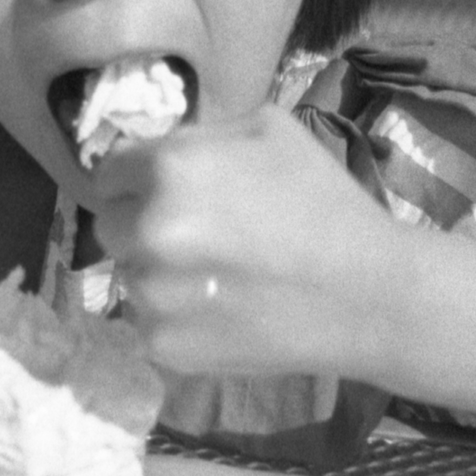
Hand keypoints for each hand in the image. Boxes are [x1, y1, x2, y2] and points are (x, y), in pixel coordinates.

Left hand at [89, 106, 391, 379]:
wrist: (368, 295)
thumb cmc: (325, 203)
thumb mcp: (270, 130)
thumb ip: (202, 135)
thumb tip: (160, 150)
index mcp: (169, 168)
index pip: (107, 171)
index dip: (134, 180)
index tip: (161, 192)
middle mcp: (148, 229)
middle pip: (108, 225)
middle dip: (140, 225)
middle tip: (194, 235)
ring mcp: (151, 293)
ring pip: (128, 275)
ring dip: (157, 273)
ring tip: (216, 276)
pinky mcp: (163, 345)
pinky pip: (146, 322)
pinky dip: (174, 317)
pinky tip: (221, 310)